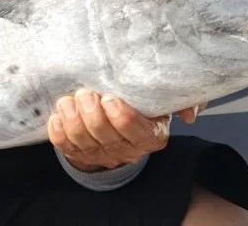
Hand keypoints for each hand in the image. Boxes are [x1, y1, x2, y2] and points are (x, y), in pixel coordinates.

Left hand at [47, 88, 206, 171]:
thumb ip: (181, 101)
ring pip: (82, 141)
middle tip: (86, 93)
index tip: (110, 98)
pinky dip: (58, 129)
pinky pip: (64, 146)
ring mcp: (101, 154)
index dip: (121, 117)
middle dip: (91, 113)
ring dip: (72, 119)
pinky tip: (59, 114)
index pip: (135, 132)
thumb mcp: (165, 101)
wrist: (121, 125)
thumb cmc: (144, 106)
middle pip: (104, 136)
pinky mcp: (79, 153)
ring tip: (69, 100)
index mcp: (151, 136)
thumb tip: (189, 114)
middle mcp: (126, 150)